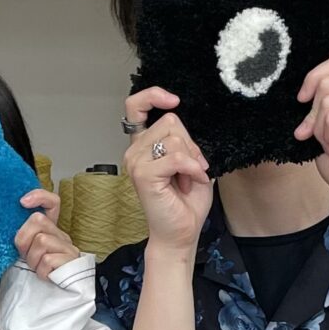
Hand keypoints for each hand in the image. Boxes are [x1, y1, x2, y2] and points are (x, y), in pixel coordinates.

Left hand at [15, 189, 80, 279]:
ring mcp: (69, 248)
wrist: (50, 302)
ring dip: (33, 260)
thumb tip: (7, 224)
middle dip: (25, 240)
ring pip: (41, 241)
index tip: (22, 202)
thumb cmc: (34, 278)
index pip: (52, 203)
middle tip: (27, 257)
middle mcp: (62, 236)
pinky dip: (41, 271)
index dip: (39, 196)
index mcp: (51, 231)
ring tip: (37, 269)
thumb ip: (23, 238)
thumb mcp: (25, 254)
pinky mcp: (72, 262)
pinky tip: (46, 277)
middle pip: (38, 220)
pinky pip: (48, 259)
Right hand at [122, 87, 212, 258]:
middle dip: (191, 143)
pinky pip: (177, 156)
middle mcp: (135, 151)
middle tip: (192, 168)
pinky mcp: (144, 174)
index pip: (135, 106)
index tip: (173, 100)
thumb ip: (184, 141)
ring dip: (192, 158)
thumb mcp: (191, 163)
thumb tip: (184, 121)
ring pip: (175, 138)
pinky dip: (192, 168)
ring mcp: (136, 162)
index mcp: (143, 146)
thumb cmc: (185, 203)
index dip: (153, 95)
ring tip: (189, 178)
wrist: (181, 234)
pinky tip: (192, 181)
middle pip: (170, 121)